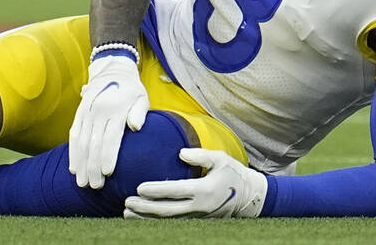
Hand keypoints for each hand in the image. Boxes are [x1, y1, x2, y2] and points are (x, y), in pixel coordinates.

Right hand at [68, 54, 148, 188]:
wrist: (113, 68)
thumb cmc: (132, 89)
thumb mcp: (142, 97)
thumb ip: (140, 112)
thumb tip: (136, 126)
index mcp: (116, 108)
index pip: (111, 136)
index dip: (109, 155)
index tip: (108, 173)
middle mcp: (98, 110)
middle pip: (94, 143)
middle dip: (94, 167)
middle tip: (95, 186)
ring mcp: (86, 112)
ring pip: (81, 142)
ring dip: (81, 164)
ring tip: (82, 183)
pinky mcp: (79, 113)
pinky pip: (73, 135)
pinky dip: (72, 153)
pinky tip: (73, 168)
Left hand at [124, 148, 268, 218]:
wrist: (249, 197)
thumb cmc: (233, 173)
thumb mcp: (221, 158)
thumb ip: (200, 155)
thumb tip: (180, 153)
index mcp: (204, 190)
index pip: (175, 192)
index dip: (156, 191)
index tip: (139, 188)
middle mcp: (199, 207)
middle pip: (167, 211)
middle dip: (145, 208)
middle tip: (127, 202)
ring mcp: (198, 217)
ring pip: (167, 221)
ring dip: (146, 218)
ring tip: (127, 213)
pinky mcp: (197, 221)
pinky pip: (173, 222)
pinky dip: (156, 221)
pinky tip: (142, 218)